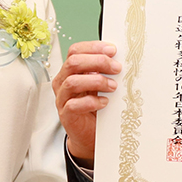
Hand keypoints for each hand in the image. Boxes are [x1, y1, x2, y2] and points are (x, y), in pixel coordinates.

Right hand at [51, 41, 120, 164]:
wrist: (88, 133)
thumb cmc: (94, 106)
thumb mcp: (99, 85)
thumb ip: (103, 71)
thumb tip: (119, 58)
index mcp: (69, 71)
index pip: (75, 51)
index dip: (93, 47)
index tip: (113, 50)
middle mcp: (62, 82)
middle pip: (73, 63)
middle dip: (98, 62)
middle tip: (117, 68)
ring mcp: (62, 99)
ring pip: (72, 82)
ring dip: (96, 81)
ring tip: (113, 86)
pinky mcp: (66, 115)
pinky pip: (74, 105)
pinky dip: (91, 102)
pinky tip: (104, 102)